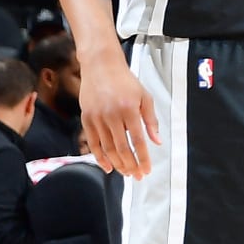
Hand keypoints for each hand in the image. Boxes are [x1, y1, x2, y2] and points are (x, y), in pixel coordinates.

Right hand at [80, 51, 162, 177]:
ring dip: (117, 163)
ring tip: (126, 173)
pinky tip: (107, 166)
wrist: (101, 67)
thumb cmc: (126, 81)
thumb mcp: (145, 97)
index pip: (137, 140)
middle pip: (121, 147)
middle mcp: (112, 114)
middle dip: (130, 165)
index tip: (146, 170)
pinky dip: (99, 157)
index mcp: (129, 109)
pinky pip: (93, 142)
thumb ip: (151, 120)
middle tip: (137, 176)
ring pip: (106, 148)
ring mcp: (97, 117)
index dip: (142, 157)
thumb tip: (157, 141)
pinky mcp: (86, 118)